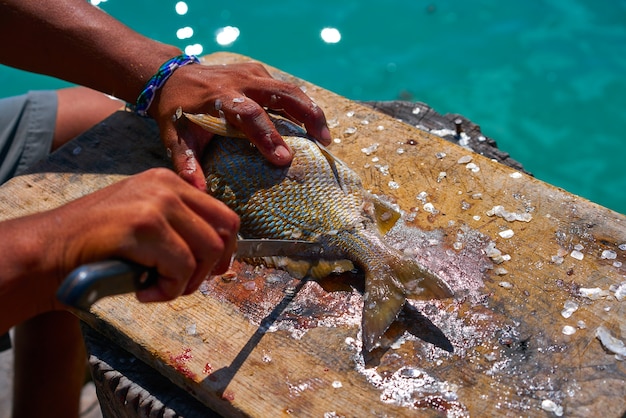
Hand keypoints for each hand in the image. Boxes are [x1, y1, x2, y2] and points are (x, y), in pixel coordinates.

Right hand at [49, 168, 238, 303]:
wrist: (48, 250)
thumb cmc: (96, 245)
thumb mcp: (144, 222)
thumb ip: (178, 227)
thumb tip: (218, 256)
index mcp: (169, 182)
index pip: (224, 214)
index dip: (227, 249)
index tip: (215, 271)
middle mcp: (166, 186)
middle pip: (224, 232)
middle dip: (212, 267)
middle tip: (185, 285)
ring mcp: (156, 203)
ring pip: (207, 251)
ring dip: (187, 282)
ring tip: (158, 289)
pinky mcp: (144, 226)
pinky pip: (182, 268)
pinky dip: (168, 291)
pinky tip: (143, 292)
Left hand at [149, 62, 331, 189]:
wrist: (173, 76)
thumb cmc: (177, 112)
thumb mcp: (175, 138)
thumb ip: (186, 164)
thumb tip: (198, 193)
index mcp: (220, 98)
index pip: (250, 115)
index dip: (268, 136)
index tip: (285, 159)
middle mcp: (240, 82)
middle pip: (282, 94)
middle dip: (306, 116)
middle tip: (324, 141)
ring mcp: (252, 74)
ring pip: (290, 89)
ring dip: (311, 111)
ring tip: (325, 137)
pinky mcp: (259, 74)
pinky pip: (285, 89)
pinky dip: (302, 107)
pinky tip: (310, 127)